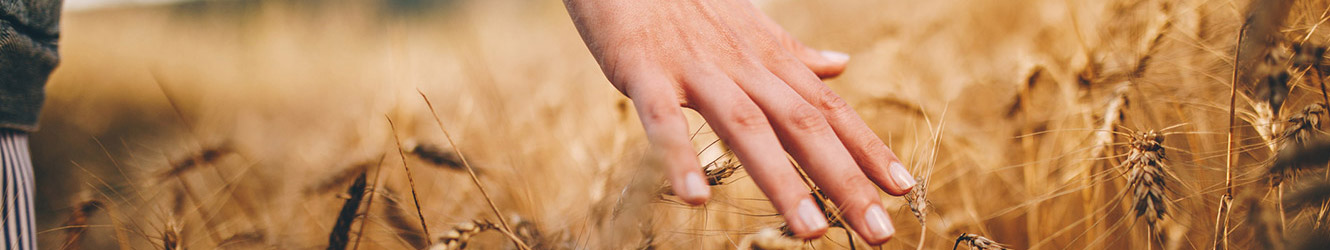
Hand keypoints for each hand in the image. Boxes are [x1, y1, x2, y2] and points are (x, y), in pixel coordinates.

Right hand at [563, 0, 915, 243]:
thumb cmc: (685, 0)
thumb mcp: (748, 25)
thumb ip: (792, 55)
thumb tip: (840, 67)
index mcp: (769, 59)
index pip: (829, 109)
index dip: (867, 149)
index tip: (903, 188)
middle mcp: (743, 66)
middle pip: (803, 125)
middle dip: (844, 180)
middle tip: (878, 232)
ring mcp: (696, 69)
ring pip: (746, 127)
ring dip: (782, 181)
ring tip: (812, 232)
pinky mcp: (646, 72)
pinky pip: (663, 120)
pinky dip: (680, 157)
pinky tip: (696, 200)